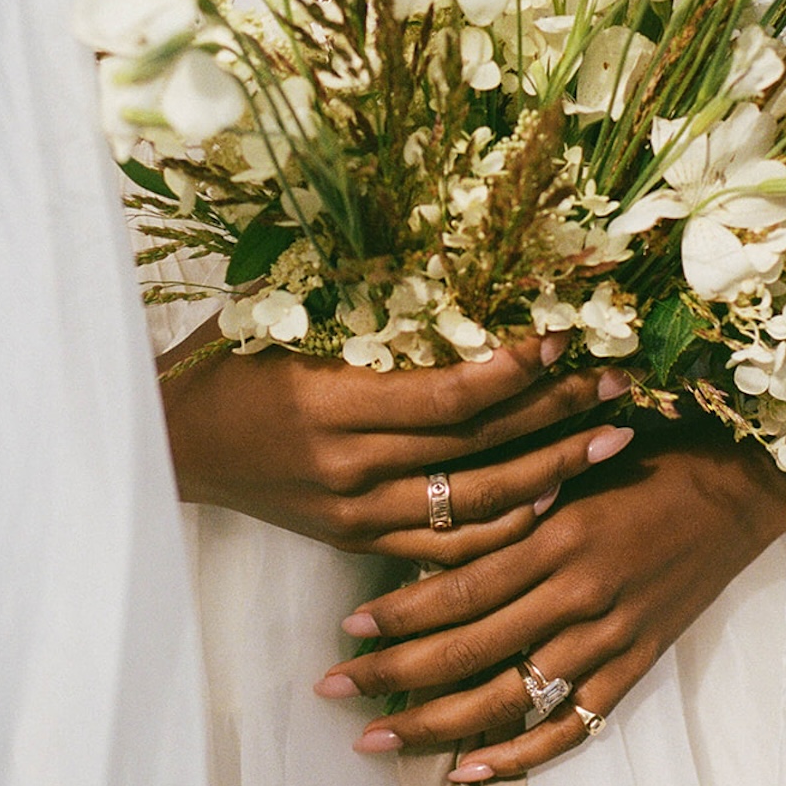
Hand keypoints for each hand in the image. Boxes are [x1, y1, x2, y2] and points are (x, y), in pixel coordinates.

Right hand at [158, 316, 634, 562]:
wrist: (166, 446)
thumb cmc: (221, 363)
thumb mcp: (273, 312)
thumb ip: (349, 291)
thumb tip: (430, 237)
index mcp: (327, 404)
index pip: (446, 397)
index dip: (513, 373)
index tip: (565, 341)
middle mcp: (348, 467)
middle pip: (478, 449)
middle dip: (556, 415)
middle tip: (620, 387)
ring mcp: (355, 512)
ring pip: (474, 506)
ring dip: (550, 472)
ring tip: (608, 442)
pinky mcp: (353, 539)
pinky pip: (443, 547)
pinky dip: (500, 528)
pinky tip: (549, 501)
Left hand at [313, 430, 785, 770]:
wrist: (731, 492)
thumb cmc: (639, 466)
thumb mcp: (569, 470)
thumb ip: (506, 508)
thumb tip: (426, 538)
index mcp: (557, 537)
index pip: (460, 589)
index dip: (398, 616)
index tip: (347, 632)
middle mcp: (579, 593)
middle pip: (470, 650)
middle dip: (394, 676)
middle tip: (334, 691)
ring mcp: (609, 638)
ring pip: (509, 698)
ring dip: (435, 725)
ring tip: (376, 739)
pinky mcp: (634, 667)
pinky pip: (571, 727)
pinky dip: (517, 755)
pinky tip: (465, 771)